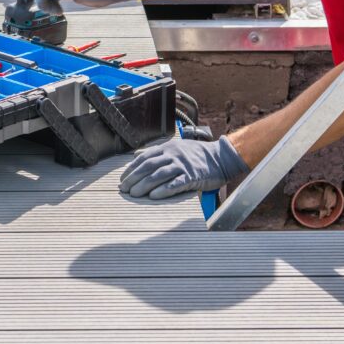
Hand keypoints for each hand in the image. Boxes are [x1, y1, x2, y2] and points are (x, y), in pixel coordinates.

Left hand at [119, 135, 249, 199]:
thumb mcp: (175, 147)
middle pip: (148, 167)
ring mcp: (182, 165)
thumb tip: (136, 155)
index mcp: (167, 148)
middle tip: (124, 189)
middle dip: (134, 178)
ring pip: (159, 175)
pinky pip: (175, 184)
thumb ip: (156, 152)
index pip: (144, 157)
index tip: (123, 179)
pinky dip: (163, 190)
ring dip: (144, 185)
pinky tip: (154, 196)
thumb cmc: (197, 154)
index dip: (131, 169)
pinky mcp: (192, 176)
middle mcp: (172, 155)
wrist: (221, 157)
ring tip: (134, 194)